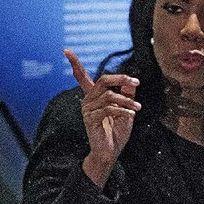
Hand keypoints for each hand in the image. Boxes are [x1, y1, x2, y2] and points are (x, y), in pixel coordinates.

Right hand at [64, 49, 140, 187]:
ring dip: (126, 101)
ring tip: (137, 108)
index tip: (66, 50)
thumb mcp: (126, 110)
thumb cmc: (116, 132)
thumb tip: (132, 81)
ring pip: (109, 95)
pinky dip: (122, 111)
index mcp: (94, 96)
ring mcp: (87, 110)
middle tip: (136, 81)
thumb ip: (128, 95)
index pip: (81, 77)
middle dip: (121, 78)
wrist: (110, 152)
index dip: (74, 64)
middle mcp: (88, 100)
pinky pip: (108, 109)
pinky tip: (130, 115)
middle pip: (103, 80)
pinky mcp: (90, 119)